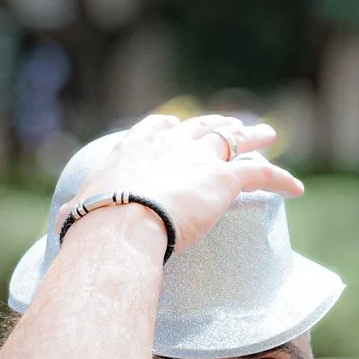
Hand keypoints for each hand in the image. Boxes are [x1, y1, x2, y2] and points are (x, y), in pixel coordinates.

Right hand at [63, 111, 303, 254]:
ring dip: (253, 137)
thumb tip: (61, 234)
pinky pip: (260, 173)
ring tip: (270, 137)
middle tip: (233, 125)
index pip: (157, 128)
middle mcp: (168, 144)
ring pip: (234, 140)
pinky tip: (297, 187)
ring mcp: (197, 158)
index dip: (170, 127)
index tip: (177, 125)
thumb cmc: (92, 226)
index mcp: (133, 149)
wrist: (118, 224)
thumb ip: (75, 220)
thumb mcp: (76, 217)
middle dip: (219, 124)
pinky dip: (280, 177)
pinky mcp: (223, 179)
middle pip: (201, 127)